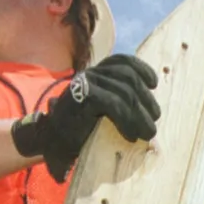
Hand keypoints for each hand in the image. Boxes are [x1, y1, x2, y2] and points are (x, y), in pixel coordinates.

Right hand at [11, 54, 160, 181]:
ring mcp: (85, 83)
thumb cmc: (78, 129)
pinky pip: (114, 104)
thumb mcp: (100, 110)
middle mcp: (90, 73)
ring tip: (148, 133)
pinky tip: (131, 135)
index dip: (142, 69)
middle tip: (154, 121)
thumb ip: (119, 100)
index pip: (122, 61)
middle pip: (129, 78)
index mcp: (95, 73)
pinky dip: (127, 120)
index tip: (154, 84)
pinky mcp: (83, 96)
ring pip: (125, 92)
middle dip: (146, 100)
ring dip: (141, 115)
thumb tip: (149, 106)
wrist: (50, 141)